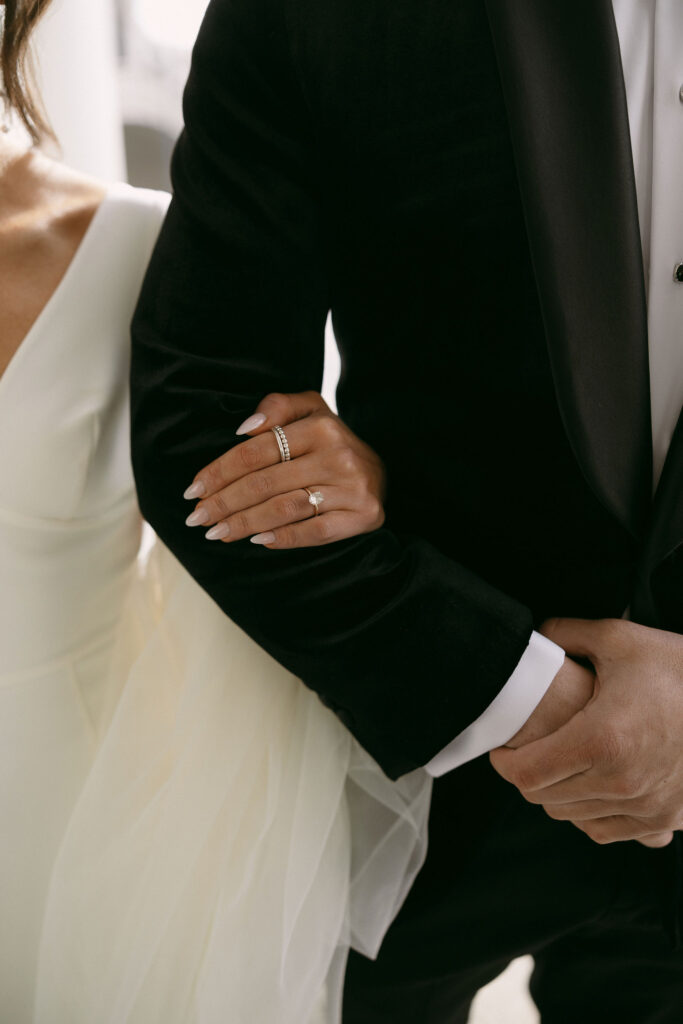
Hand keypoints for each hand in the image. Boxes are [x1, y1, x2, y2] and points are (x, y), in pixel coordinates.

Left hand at [183, 391, 385, 547]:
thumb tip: (245, 427)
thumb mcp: (311, 410)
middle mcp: (338, 455)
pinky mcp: (363, 516)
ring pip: (285, 508)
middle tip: (197, 517)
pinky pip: (316, 532)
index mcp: (321, 425)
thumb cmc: (332, 442)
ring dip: (245, 523)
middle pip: (266, 482)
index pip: (257, 450)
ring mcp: (352, 488)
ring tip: (217, 533)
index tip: (193, 490)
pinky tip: (258, 541)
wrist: (381, 471)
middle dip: (224, 502)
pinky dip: (284, 538)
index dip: (220, 471)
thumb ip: (278, 406)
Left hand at [491, 618, 682, 848]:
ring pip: (573, 818)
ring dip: (558, 794)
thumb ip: (565, 634)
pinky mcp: (666, 820)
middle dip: (528, 776)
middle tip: (530, 751)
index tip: (503, 748)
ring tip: (561, 763)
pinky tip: (592, 784)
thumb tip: (534, 636)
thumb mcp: (619, 638)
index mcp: (602, 740)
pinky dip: (591, 813)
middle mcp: (622, 782)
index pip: (527, 774)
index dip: (505, 762)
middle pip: (544, 800)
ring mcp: (647, 806)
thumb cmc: (678, 667)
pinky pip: (607, 830)